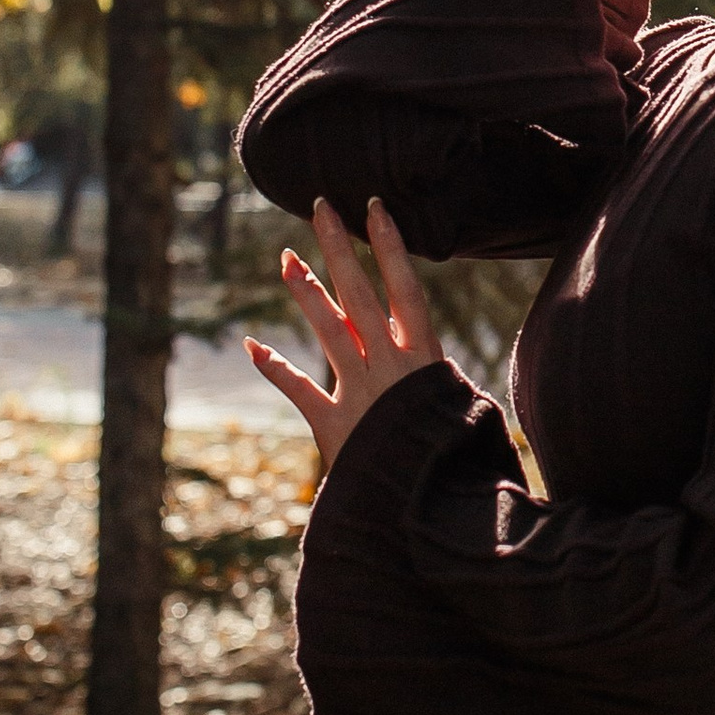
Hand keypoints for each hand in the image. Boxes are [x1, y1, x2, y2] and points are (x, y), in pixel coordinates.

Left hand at [246, 195, 442, 476]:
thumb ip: (437, 378)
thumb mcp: (461, 409)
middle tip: (319, 208)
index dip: (389, 247)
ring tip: (285, 258)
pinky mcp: (333, 425)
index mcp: (424, 359)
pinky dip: (275, 367)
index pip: (405, 289)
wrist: (429, 506)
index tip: (373, 208)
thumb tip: (431, 356)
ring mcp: (359, 392)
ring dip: (306, 292)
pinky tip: (252, 344)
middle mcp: (389, 366)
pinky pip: (299, 390)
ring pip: (329, 330)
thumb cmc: (455, 457)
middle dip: (340, 249)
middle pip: (360, 296)